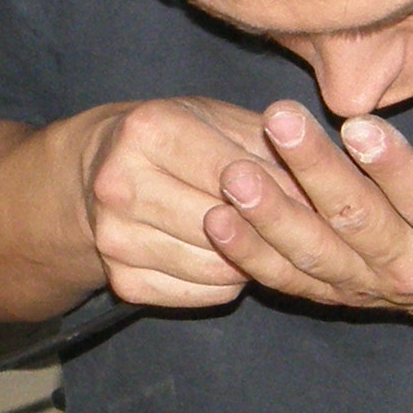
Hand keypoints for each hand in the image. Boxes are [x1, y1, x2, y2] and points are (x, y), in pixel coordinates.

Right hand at [74, 97, 298, 307]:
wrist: (95, 173)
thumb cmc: (173, 138)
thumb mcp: (216, 117)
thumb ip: (266, 143)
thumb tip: (318, 189)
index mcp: (148, 130)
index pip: (233, 172)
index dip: (281, 187)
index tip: (314, 195)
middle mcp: (121, 185)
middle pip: (225, 225)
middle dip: (267, 226)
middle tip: (293, 222)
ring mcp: (116, 239)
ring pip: (217, 266)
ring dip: (251, 257)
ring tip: (258, 235)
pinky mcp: (122, 282)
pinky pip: (202, 294)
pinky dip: (228, 281)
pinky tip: (228, 256)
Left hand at [203, 65, 412, 323]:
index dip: (393, 165)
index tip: (360, 123)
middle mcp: (410, 264)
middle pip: (356, 221)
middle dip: (314, 173)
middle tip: (278, 122)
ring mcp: (367, 284)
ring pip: (313, 254)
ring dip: (269, 217)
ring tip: (234, 175)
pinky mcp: (335, 292)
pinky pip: (288, 279)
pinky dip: (251, 254)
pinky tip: (217, 218)